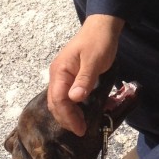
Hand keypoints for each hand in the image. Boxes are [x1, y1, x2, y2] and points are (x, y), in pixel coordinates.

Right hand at [47, 14, 123, 135]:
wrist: (102, 27)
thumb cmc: (99, 42)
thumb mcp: (94, 61)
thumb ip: (84, 80)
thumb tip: (74, 99)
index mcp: (60, 71)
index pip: (58, 100)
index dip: (68, 116)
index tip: (80, 128)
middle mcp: (58, 74)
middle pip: (55, 103)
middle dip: (66, 119)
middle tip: (81, 130)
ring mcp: (63, 75)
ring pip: (59, 100)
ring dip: (68, 114)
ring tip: (80, 125)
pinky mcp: (70, 76)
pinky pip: (66, 95)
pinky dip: (72, 106)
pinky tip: (81, 112)